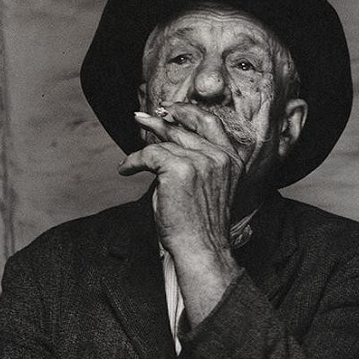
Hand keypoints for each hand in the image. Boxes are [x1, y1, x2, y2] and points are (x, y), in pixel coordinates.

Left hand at [119, 104, 242, 326]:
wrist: (202, 248)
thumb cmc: (202, 227)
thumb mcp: (209, 189)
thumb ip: (198, 165)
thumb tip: (168, 147)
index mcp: (232, 160)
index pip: (211, 123)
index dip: (188, 112)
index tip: (170, 109)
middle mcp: (219, 156)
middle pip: (184, 129)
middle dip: (159, 121)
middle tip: (141, 117)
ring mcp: (200, 160)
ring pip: (165, 143)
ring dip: (143, 148)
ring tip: (130, 157)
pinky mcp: (179, 168)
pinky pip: (148, 154)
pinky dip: (133, 161)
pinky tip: (126, 170)